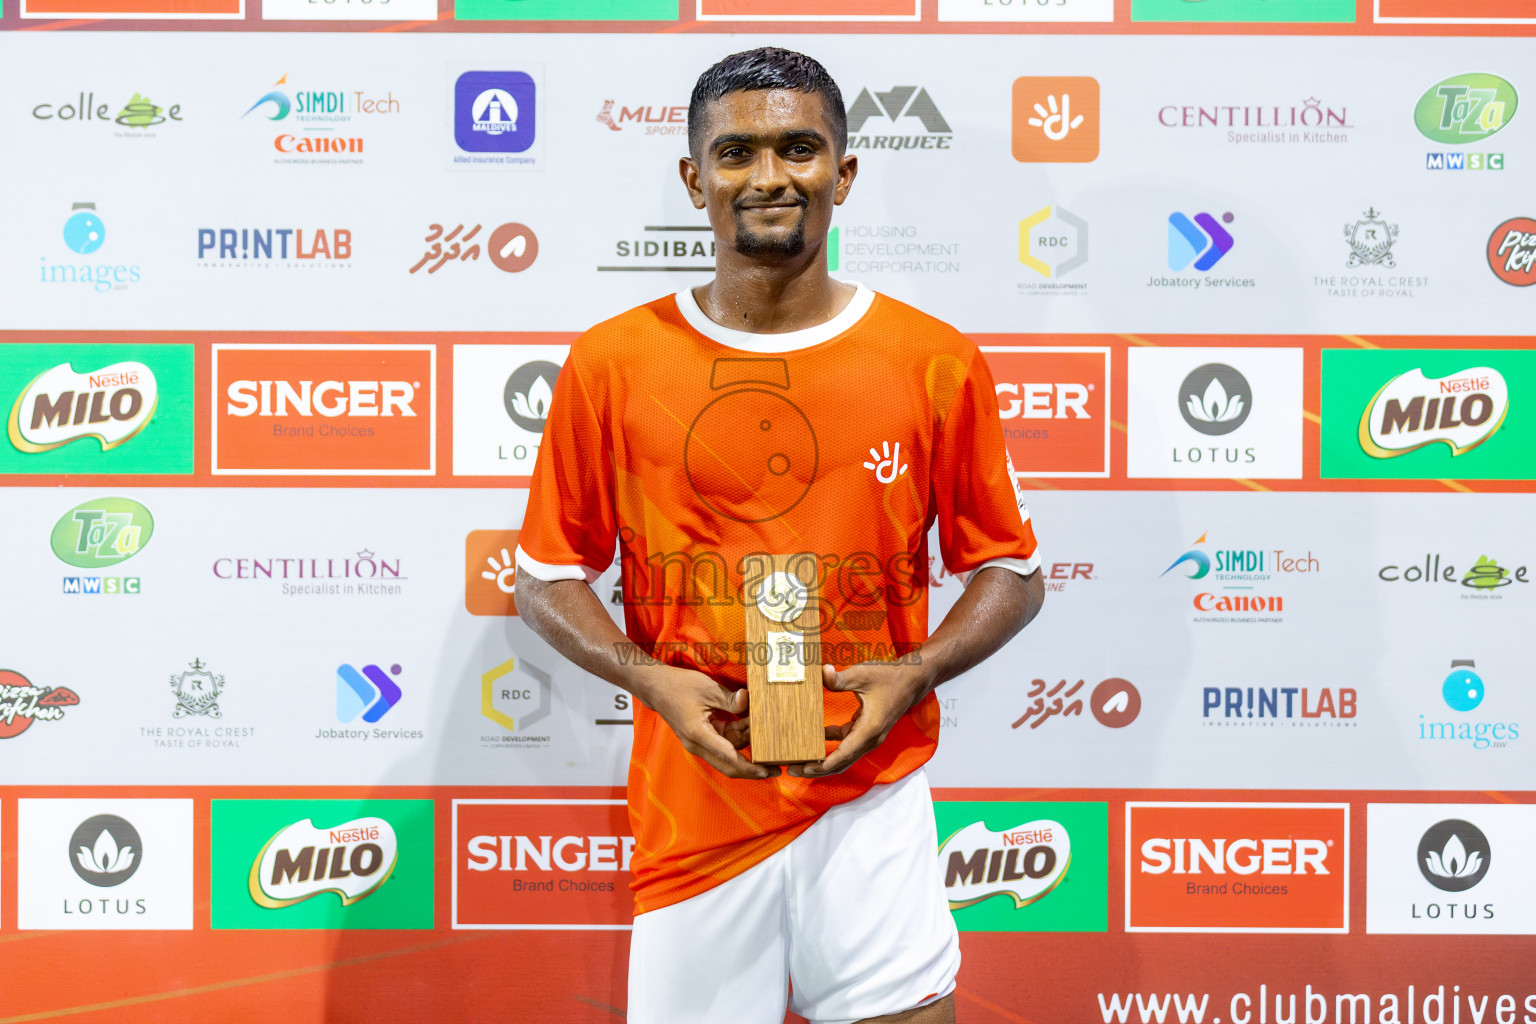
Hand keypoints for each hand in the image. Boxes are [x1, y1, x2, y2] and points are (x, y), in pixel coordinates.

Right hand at [632, 665, 779, 779]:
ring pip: (728, 753)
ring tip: (758, 724)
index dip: (749, 767)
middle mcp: (698, 744)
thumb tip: (747, 701)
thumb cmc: (679, 686)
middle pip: (729, 765)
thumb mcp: (708, 688)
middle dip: (752, 768)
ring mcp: (699, 743)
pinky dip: (736, 735)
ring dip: (745, 742)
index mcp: (699, 734)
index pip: (728, 758)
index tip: (767, 770)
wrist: (656, 687)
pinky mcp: (702, 737)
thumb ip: (730, 699)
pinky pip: (723, 743)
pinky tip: (746, 722)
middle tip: (775, 768)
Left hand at [790, 661, 933, 777]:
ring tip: (799, 759)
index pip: (843, 756)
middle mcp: (869, 739)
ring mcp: (869, 737)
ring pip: (844, 756)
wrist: (912, 680)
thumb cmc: (889, 677)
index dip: (822, 765)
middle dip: (817, 769)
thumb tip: (822, 673)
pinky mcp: (866, 732)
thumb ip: (840, 679)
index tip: (804, 768)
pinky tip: (815, 737)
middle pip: (841, 763)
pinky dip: (832, 744)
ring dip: (823, 760)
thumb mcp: (862, 675)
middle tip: (792, 769)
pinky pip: (847, 744)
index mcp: (869, 730)